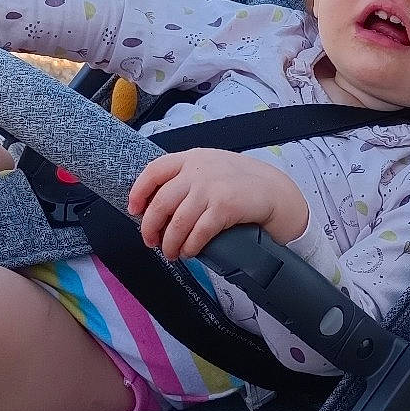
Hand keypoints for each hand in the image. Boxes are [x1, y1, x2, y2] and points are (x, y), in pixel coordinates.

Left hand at [128, 148, 307, 259]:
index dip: (139, 192)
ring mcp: (212, 188)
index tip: (134, 210)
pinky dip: (190, 246)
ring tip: (171, 252)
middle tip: (151, 241)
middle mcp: (199, 170)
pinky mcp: (225, 207)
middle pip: (161, 201)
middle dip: (151, 226)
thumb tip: (155, 206)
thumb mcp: (211, 168)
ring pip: (177, 221)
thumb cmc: (241, 183)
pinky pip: (198, 232)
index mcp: (192, 158)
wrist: (275, 190)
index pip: (154, 171)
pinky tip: (190, 251)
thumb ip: (186, 178)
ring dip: (170, 242)